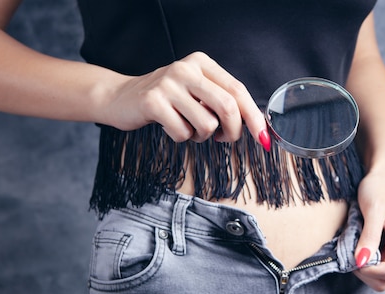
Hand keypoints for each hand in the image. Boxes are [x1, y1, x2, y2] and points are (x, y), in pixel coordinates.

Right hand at [100, 51, 269, 147]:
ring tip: (188, 127)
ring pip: (207, 124)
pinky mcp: (153, 102)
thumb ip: (223, 102)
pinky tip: (170, 126)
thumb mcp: (196, 92)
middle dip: (232, 132)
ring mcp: (168, 83)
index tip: (264, 139)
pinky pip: (183, 133)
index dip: (254, 117)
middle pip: (228, 107)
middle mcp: (186, 68)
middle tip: (223, 138)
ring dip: (202, 136)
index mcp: (202, 63)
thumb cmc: (167, 100)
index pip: (238, 91)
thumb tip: (258, 127)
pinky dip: (181, 138)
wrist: (120, 97)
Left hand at [353, 168, 384, 291]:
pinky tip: (357, 248)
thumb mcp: (373, 209)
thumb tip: (361, 262)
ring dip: (364, 269)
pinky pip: (377, 268)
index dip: (369, 270)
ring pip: (381, 278)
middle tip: (351, 252)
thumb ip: (369, 236)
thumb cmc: (378, 189)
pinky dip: (364, 264)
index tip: (352, 257)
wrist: (382, 178)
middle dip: (365, 272)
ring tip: (354, 248)